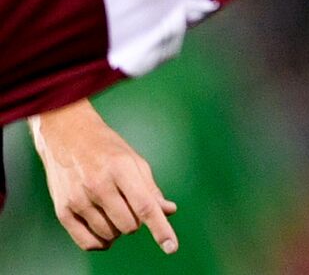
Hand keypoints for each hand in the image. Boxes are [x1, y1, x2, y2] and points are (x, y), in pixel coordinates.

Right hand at [30, 100, 178, 253]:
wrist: (67, 136)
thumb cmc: (106, 148)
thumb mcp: (134, 160)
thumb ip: (151, 189)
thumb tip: (169, 211)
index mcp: (122, 169)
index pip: (145, 206)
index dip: (160, 228)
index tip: (171, 247)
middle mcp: (99, 185)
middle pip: (129, 225)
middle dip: (136, 221)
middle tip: (129, 204)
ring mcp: (78, 199)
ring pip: (110, 235)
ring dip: (118, 229)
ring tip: (113, 209)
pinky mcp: (62, 211)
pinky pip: (88, 242)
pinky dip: (101, 241)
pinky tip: (104, 230)